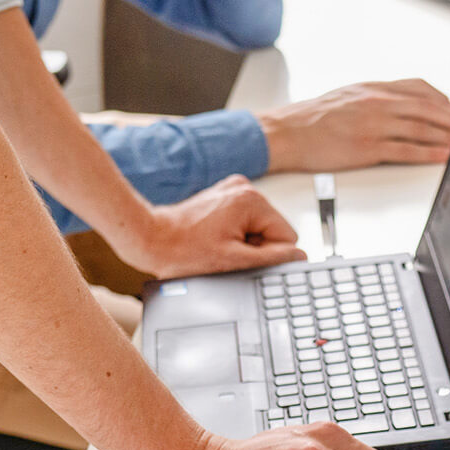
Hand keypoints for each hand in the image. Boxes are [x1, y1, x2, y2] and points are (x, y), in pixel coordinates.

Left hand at [111, 174, 306, 278]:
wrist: (149, 238)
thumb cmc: (181, 250)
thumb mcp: (233, 261)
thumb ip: (272, 259)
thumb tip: (299, 257)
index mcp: (252, 200)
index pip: (287, 236)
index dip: (268, 254)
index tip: (241, 256)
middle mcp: (244, 188)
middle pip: (272, 230)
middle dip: (254, 246)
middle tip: (225, 251)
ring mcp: (232, 190)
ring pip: (258, 227)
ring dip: (242, 241)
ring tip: (216, 244)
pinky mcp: (223, 196)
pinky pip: (243, 221)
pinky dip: (233, 233)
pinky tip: (214, 237)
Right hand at [258, 79, 449, 172]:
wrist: (287, 133)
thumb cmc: (312, 119)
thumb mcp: (348, 96)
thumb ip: (375, 97)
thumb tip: (402, 103)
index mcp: (373, 89)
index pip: (418, 89)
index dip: (443, 100)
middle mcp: (377, 103)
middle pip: (427, 109)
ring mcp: (374, 125)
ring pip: (421, 128)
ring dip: (448, 136)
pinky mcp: (368, 148)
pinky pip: (407, 150)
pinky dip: (430, 153)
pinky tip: (443, 156)